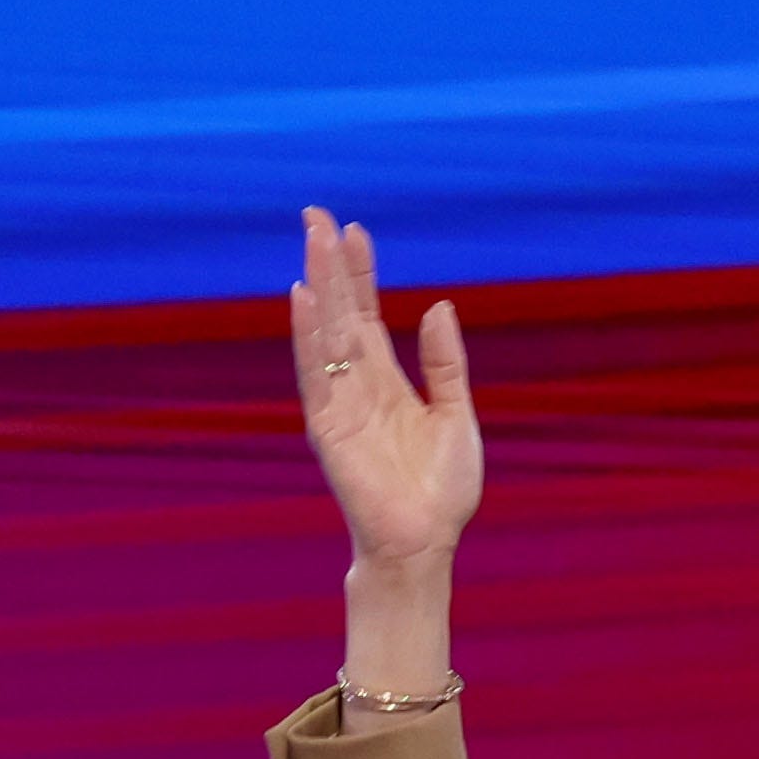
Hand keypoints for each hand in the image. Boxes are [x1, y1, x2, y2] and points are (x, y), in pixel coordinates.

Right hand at [292, 206, 480, 567]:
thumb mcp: (456, 413)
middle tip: (315, 215)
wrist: (426, 542)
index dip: (359, 272)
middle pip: (338, 311)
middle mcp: (356, 384)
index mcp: (387, 379)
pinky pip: (314, 373)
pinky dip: (307, 336)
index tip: (354, 229)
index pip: (365, 313)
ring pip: (324, 332)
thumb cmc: (442, 489)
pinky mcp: (327, 428)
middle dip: (328, 264)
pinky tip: (301, 299)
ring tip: (312, 242)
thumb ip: (445, 362)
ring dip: (318, 286)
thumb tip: (436, 307)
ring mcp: (339, 403)